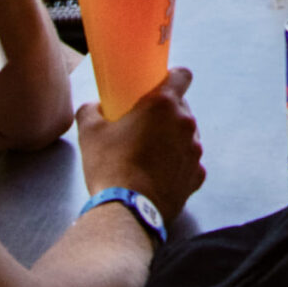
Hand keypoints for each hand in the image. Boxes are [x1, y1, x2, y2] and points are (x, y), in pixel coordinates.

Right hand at [77, 67, 205, 220]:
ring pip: (187, 135)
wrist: (126, 211)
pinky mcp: (197, 176)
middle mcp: (185, 124)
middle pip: (181, 108)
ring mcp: (195, 151)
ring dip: (172, 139)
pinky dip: (178, 165)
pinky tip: (158, 174)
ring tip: (148, 154)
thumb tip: (94, 107)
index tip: (160, 86)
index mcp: (164, 105)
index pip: (182, 75)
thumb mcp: (90, 131)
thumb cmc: (109, 166)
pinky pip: (189, 162)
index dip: (172, 78)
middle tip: (143, 126)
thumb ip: (92, 110)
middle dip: (165, 114)